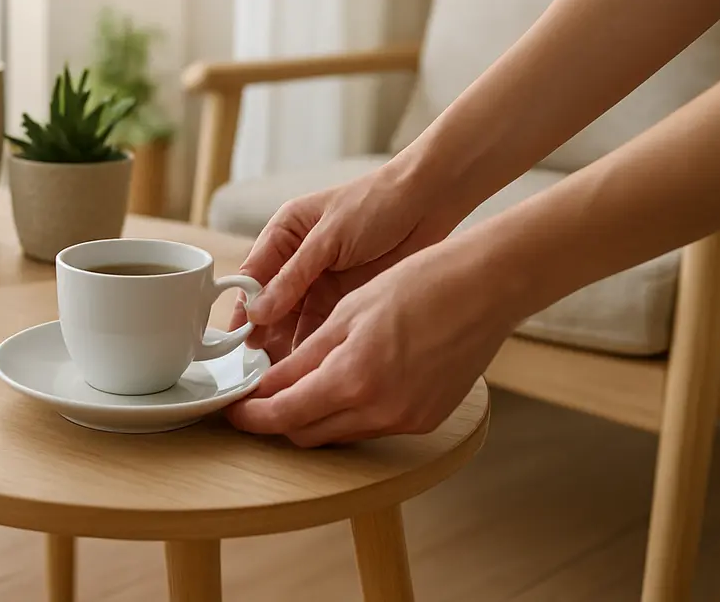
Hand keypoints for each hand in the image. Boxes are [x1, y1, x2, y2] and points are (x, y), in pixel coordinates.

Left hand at [226, 237, 516, 446]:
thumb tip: (269, 384)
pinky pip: (373, 427)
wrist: (486, 289)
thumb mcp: (347, 313)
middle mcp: (380, 411)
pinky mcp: (427, 420)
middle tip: (261, 396)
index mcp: (353, 379)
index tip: (234, 409)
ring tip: (301, 384)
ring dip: (315, 416)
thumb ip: (305, 356)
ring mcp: (407, 420)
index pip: (284, 414)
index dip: (251, 415)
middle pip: (308, 433)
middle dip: (279, 418)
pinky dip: (351, 412)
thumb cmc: (418, 286)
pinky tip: (348, 383)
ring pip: (340, 433)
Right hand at [234, 156, 460, 359]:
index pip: (252, 276)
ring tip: (278, 372)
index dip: (244, 307)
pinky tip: (307, 366)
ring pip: (294, 320)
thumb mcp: (329, 237)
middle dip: (263, 333)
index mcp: (283, 235)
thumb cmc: (375, 203)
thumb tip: (258, 312)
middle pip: (270, 304)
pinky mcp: (345, 299)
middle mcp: (297, 261)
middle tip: (256, 364)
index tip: (238, 336)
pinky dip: (313, 345)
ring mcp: (321, 282)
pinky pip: (321, 326)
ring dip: (286, 343)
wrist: (427, 203)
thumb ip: (293, 276)